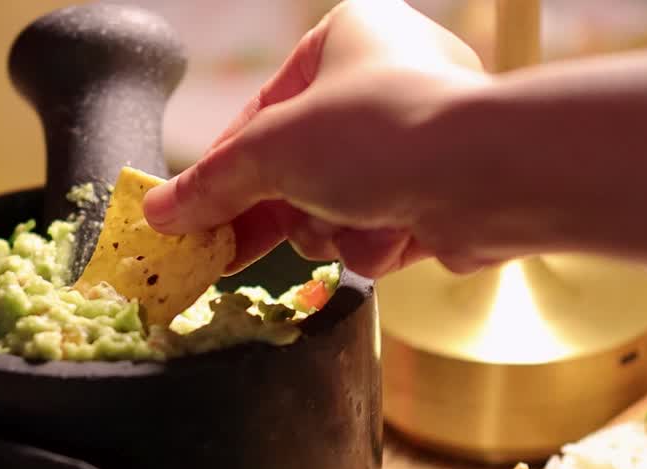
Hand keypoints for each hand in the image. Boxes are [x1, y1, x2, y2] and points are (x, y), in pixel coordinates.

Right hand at [143, 0, 491, 277]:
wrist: (488, 178)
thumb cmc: (381, 133)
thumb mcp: (270, 152)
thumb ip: (210, 185)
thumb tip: (158, 212)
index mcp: (347, 37)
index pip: (259, 114)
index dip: (221, 171)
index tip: (188, 214)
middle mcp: (386, 79)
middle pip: (294, 166)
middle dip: (281, 212)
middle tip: (229, 253)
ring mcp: (416, 139)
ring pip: (333, 205)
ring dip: (332, 229)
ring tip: (352, 220)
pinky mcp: (439, 193)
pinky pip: (376, 227)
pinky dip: (375, 241)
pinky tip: (392, 232)